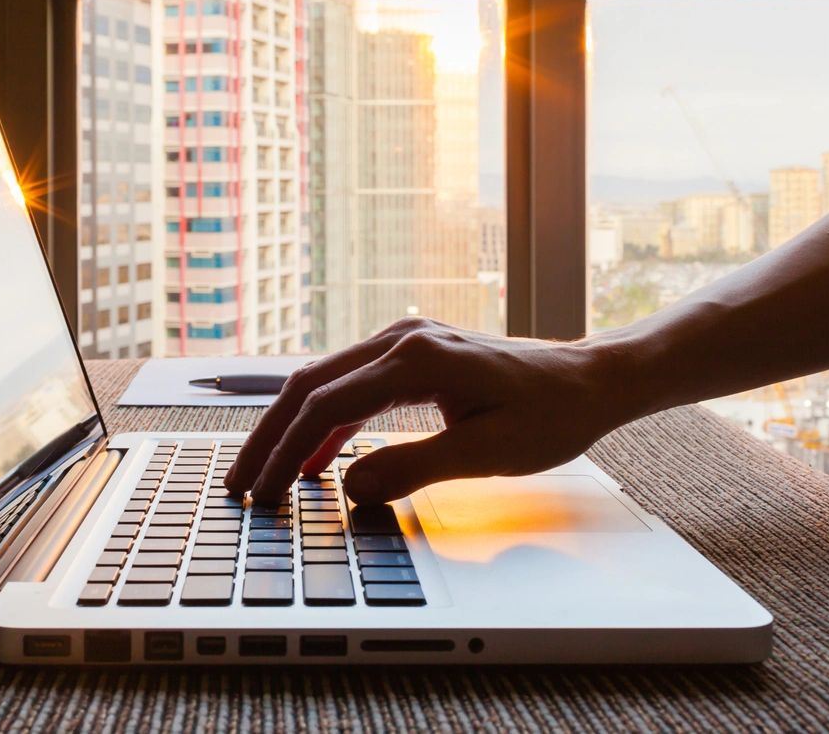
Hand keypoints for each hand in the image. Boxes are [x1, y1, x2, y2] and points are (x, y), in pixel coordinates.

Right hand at [224, 317, 635, 505]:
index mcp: (417, 359)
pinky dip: (325, 421)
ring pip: (323, 380)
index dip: (286, 451)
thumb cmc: (551, 414)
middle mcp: (402, 338)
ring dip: (289, 427)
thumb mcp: (486, 451)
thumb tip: (348, 488)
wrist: (590, 380)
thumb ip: (412, 468)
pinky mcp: (412, 354)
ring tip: (263, 473)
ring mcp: (404, 340)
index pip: (327, 405)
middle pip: (309, 385)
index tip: (262, 491)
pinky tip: (314, 458)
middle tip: (239, 484)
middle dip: (268, 437)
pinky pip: (351, 384)